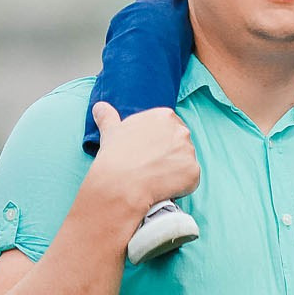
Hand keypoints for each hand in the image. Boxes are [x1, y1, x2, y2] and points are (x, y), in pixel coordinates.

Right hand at [89, 101, 200, 215]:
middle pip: (180, 143)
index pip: (170, 126)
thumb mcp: (111, 131)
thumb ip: (108, 116)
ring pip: (185, 162)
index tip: (149, 151)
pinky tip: (163, 187)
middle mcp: (182, 131)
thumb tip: (99, 107)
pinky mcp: (193, 172)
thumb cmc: (116, 155)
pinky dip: (180, 186)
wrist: (121, 183)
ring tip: (155, 177)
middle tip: (151, 165)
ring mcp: (190, 152)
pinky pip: (190, 180)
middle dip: (169, 154)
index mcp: (165, 116)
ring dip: (175, 170)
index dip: (160, 141)